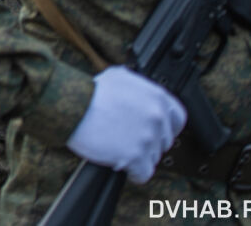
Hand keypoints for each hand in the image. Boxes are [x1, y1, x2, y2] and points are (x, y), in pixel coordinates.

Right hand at [67, 66, 185, 182]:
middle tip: (128, 138)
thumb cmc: (90, 91)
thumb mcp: (119, 76)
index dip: (166, 127)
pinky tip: (123, 165)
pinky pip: (143, 173)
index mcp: (157, 97)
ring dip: (139, 156)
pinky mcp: (135, 156)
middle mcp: (157, 117)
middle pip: (164, 141)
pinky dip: (134, 173)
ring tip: (119, 148)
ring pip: (153, 158)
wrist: (72, 106)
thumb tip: (142, 94)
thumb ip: (139, 87)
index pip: (179, 119)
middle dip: (148, 142)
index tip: (155, 132)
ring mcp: (148, 137)